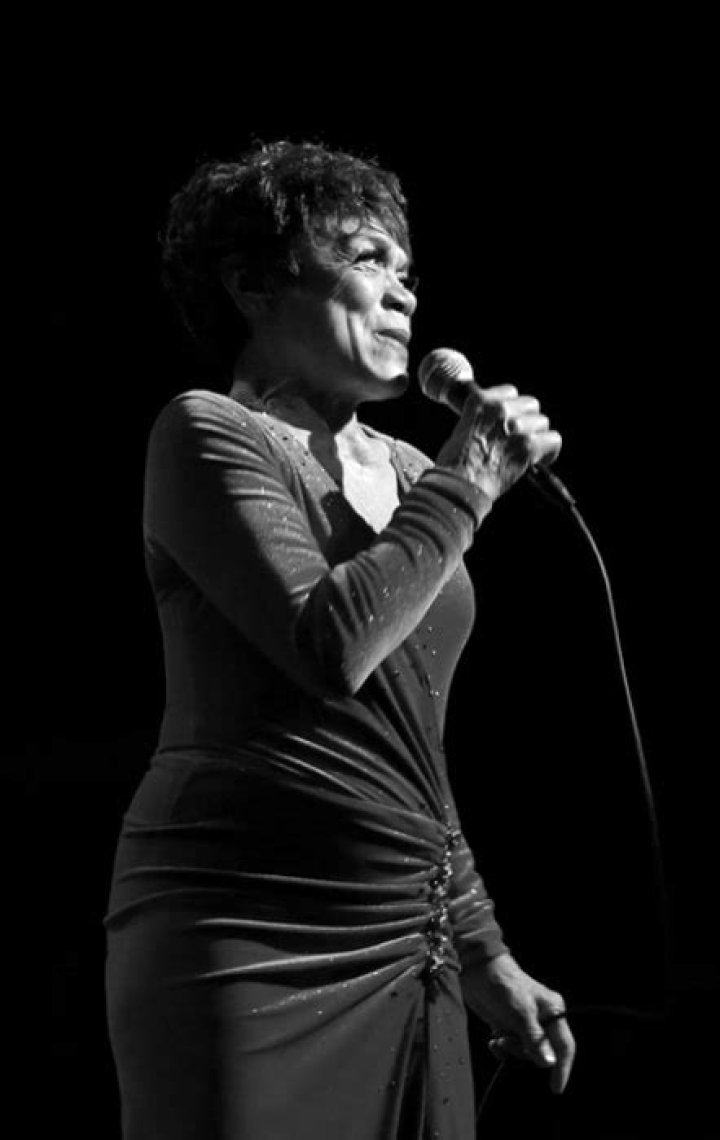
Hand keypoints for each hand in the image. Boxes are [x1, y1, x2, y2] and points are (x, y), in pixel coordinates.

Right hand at [436, 383, 561, 501]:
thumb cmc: (454, 465)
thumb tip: (492, 425)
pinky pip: (553, 440)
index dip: (512, 408)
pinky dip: (549, 451)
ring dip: (537, 435)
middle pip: (530, 404)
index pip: (509, 392)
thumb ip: (480, 420)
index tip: (509, 419)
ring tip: (528, 450)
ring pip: (542, 422)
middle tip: (520, 436)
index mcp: (480, 402)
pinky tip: (540, 460)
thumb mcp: (460, 430)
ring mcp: (516, 427)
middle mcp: (500, 410)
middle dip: (527, 419)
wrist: (459, 486)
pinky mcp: (528, 446)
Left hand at [461, 952, 575, 1093]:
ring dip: (511, 1050)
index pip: (565, 1046)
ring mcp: (523, 1023)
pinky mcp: (507, 1025)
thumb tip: (549, 1063)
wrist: (475, 969)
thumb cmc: (503, 985)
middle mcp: (541, 1018)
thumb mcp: (521, 1011)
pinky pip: (510, 1048)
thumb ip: (535, 1038)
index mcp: (553, 1011)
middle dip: (526, 1054)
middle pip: (543, 1053)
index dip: (563, 1068)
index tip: (555, 1088)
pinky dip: (502, 1049)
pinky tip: (494, 1041)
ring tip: (499, 1039)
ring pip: (525, 1052)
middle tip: (509, 1042)